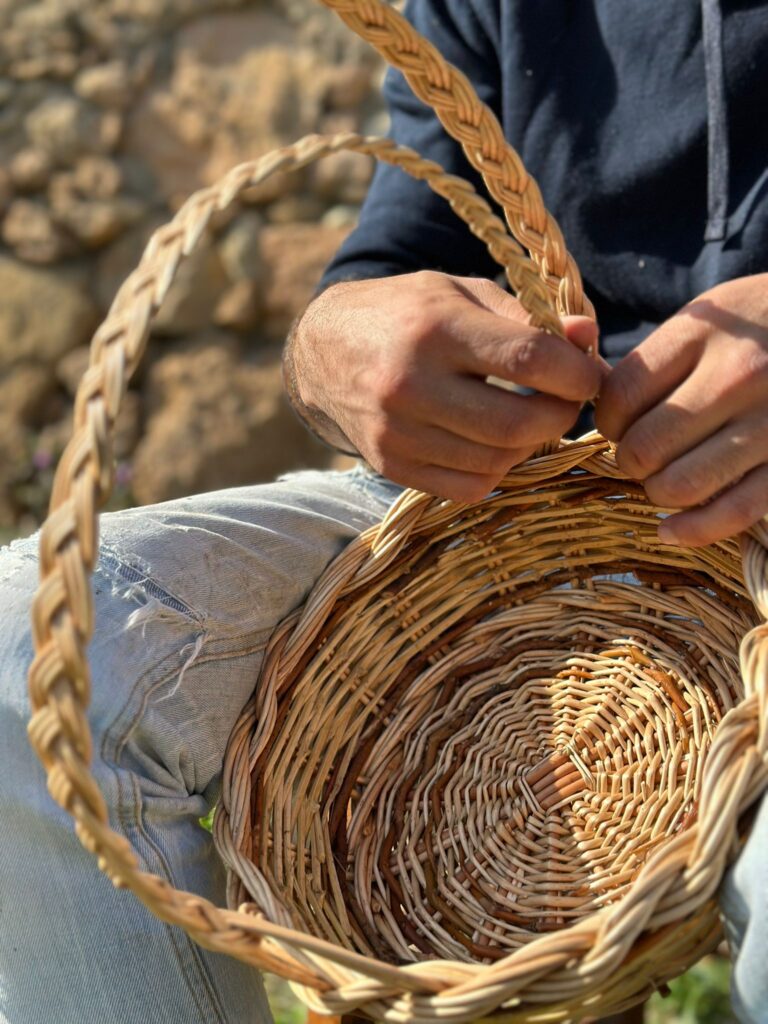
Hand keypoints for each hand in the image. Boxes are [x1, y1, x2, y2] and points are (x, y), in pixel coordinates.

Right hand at [290, 271, 600, 501]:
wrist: (322, 352)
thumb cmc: (403, 313)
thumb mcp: (461, 293)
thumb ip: (526, 316)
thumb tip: (589, 338)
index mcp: (435, 328)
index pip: (529, 361)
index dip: (577, 373)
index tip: (588, 374)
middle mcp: (411, 383)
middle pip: (518, 423)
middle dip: (561, 415)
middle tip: (566, 400)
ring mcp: (397, 431)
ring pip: (497, 461)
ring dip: (530, 444)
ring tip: (528, 417)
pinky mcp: (390, 465)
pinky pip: (468, 487)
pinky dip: (496, 469)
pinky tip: (494, 442)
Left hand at [595, 273, 767, 545]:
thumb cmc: (758, 327)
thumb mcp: (706, 316)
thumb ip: (650, 358)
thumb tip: (587, 388)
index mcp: (704, 334)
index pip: (622, 396)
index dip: (606, 420)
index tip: (619, 422)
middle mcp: (738, 376)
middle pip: (646, 446)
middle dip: (630, 460)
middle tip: (642, 452)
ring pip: (681, 485)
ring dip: (658, 491)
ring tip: (665, 477)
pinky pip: (733, 512)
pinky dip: (692, 530)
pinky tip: (670, 530)